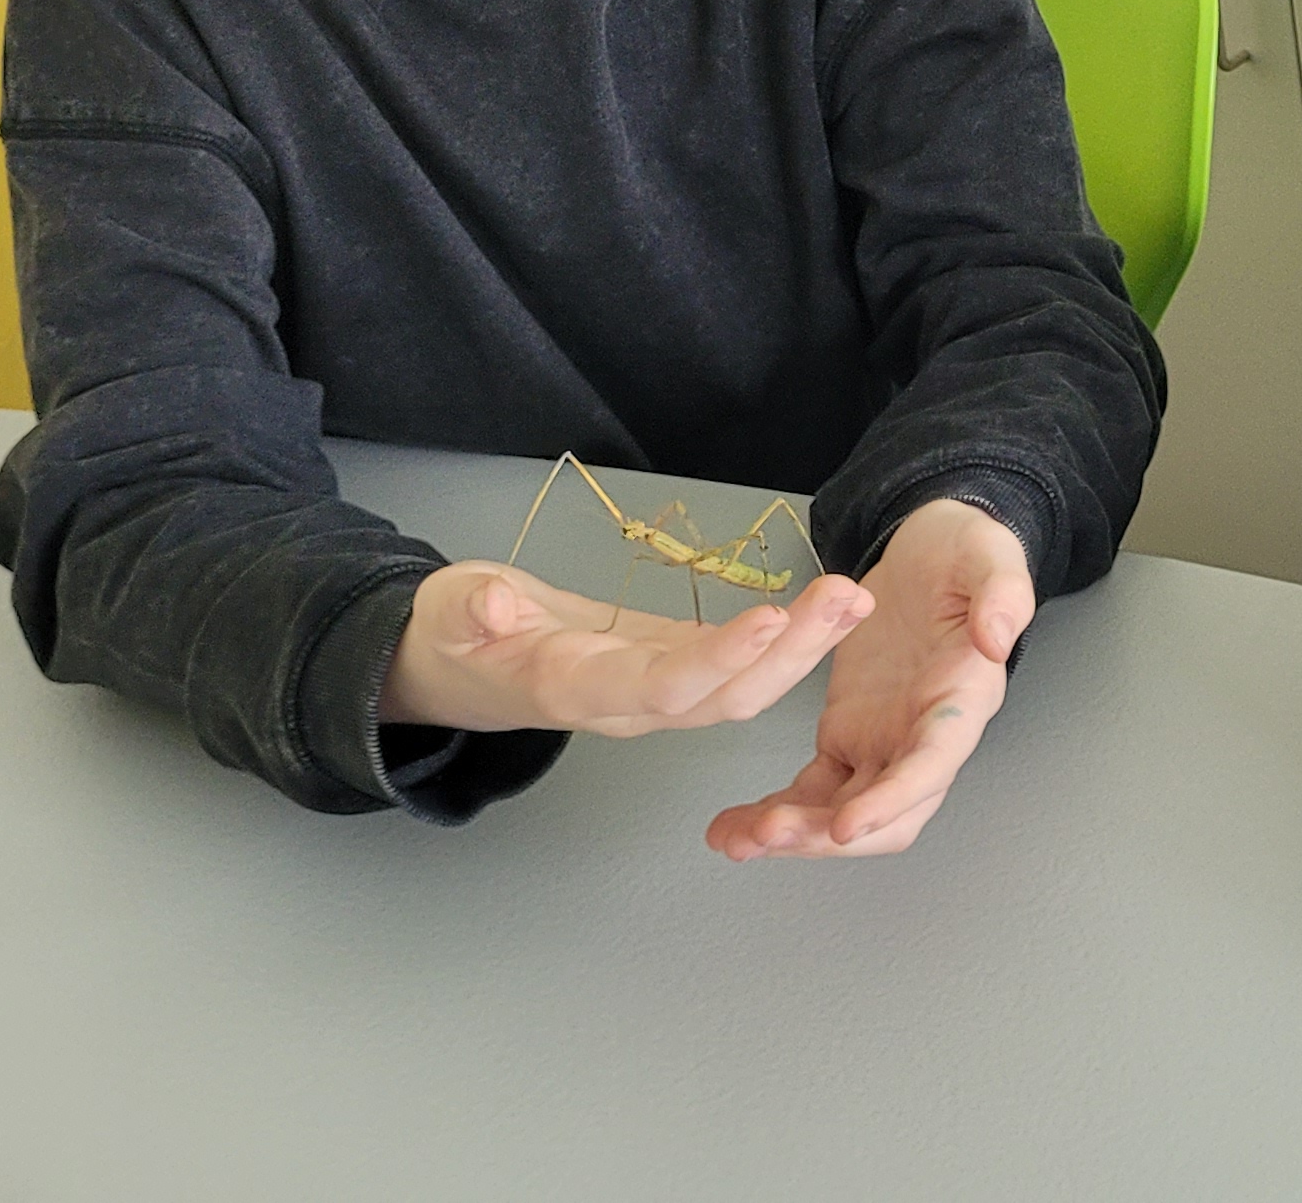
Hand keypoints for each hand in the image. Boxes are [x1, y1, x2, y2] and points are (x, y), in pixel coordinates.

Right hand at [380, 558, 866, 735]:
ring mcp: (653, 692)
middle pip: (723, 697)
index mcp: (576, 689)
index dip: (716, 661)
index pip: (659, 687)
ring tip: (853, 599)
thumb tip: (492, 608)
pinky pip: (736, 667)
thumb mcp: (448, 615)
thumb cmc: (450, 636)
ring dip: (803, 647)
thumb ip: (473, 613)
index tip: (770, 619)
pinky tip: (827, 610)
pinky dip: (785, 640)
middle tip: (845, 598)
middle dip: (790, 654)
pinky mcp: (667, 668)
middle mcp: (627, 703)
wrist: (454, 664)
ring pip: (740, 688)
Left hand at [707, 497, 1031, 858]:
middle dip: (829, 834)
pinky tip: (735, 825)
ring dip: (794, 835)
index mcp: (963, 699)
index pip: (932, 765)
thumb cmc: (964, 552)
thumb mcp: (989, 556)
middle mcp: (925, 736)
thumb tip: (997, 637)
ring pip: (843, 812)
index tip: (848, 825)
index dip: (893, 800)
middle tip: (770, 834)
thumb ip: (1003, 595)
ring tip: (735, 839)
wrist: (930, 552)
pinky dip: (776, 811)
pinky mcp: (848, 735)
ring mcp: (884, 741)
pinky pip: (812, 789)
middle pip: (887, 814)